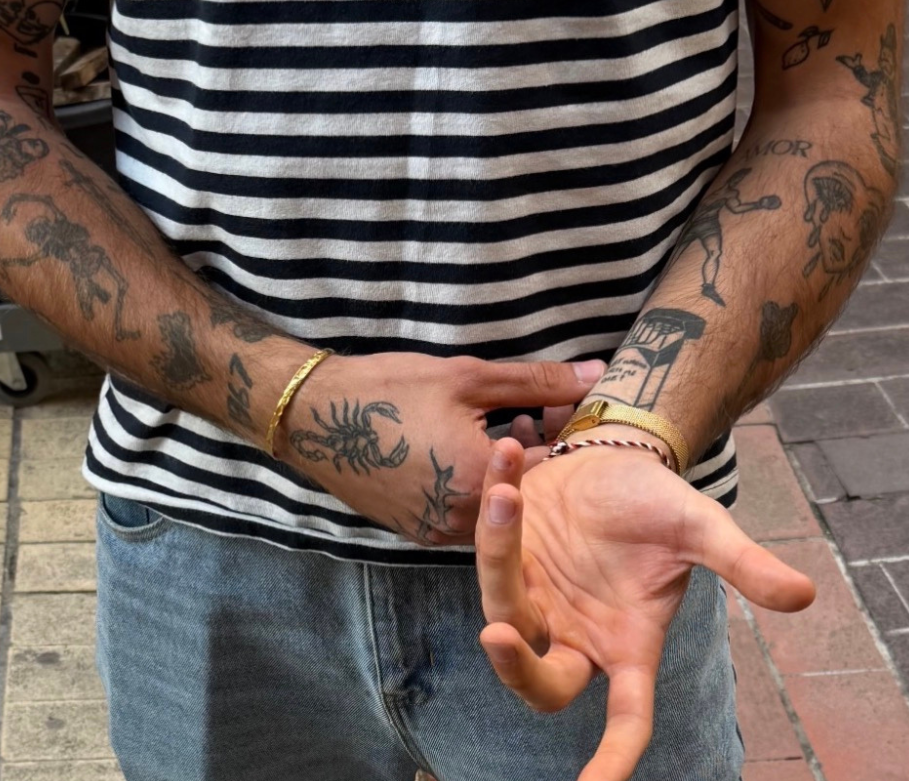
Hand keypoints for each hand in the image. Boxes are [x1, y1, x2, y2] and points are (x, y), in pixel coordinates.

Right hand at [282, 354, 606, 546]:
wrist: (312, 416)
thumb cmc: (389, 390)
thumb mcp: (466, 377)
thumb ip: (536, 382)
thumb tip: (596, 375)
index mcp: (479, 483)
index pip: (552, 469)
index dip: (563, 435)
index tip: (561, 409)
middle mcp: (461, 522)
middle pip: (525, 496)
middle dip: (536, 458)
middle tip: (531, 417)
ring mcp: (435, 533)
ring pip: (494, 510)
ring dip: (506, 476)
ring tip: (500, 428)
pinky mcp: (416, 532)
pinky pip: (464, 517)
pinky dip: (475, 489)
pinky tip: (466, 450)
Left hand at [475, 436, 815, 780]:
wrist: (617, 458)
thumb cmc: (660, 504)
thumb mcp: (702, 529)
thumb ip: (744, 564)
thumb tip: (804, 595)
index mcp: (629, 644)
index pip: (628, 718)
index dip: (613, 758)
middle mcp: (577, 633)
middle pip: (542, 684)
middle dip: (516, 669)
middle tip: (498, 634)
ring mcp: (537, 598)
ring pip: (502, 603)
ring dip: (499, 549)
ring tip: (511, 493)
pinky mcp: (508, 556)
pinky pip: (487, 544)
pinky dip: (491, 504)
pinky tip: (508, 453)